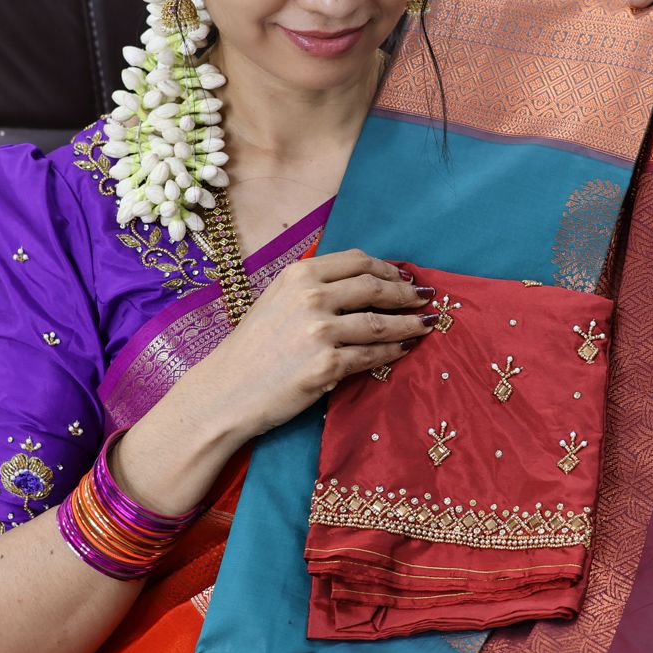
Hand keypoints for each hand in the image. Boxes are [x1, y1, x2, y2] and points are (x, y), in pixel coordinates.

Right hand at [199, 249, 436, 437]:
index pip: (357, 262)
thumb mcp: (276, 299)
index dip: (387, 269)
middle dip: (406, 294)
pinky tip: (405, 349)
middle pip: (375, 288)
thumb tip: (361, 281)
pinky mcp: (327, 366)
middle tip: (425, 300)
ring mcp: (320, 332)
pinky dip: (394, 351)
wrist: (226, 390)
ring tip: (425, 325)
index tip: (403, 278)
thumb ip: (313, 286)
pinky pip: (372, 356)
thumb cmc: (251, 347)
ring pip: (380, 323)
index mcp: (299, 275)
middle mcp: (311, 297)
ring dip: (409, 323)